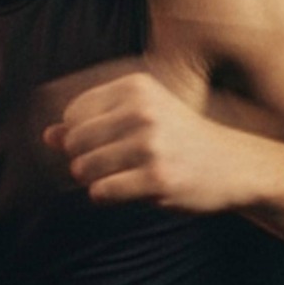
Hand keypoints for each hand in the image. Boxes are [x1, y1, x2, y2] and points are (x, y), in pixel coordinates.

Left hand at [42, 66, 243, 211]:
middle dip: (84, 160)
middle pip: (74, 143)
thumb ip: (95, 124)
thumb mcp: (143, 118)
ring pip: (84, 169)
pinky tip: (132, 190)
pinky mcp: (157, 178)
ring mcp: (150, 145)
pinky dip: (107, 196)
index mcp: (136, 88)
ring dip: (96, 181)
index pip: (74, 114)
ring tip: (125, 177)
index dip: (80, 136)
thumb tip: (48, 136)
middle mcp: (142, 111)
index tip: (106, 144)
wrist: (235, 165)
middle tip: (113, 166)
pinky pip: (102, 192)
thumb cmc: (182, 140)